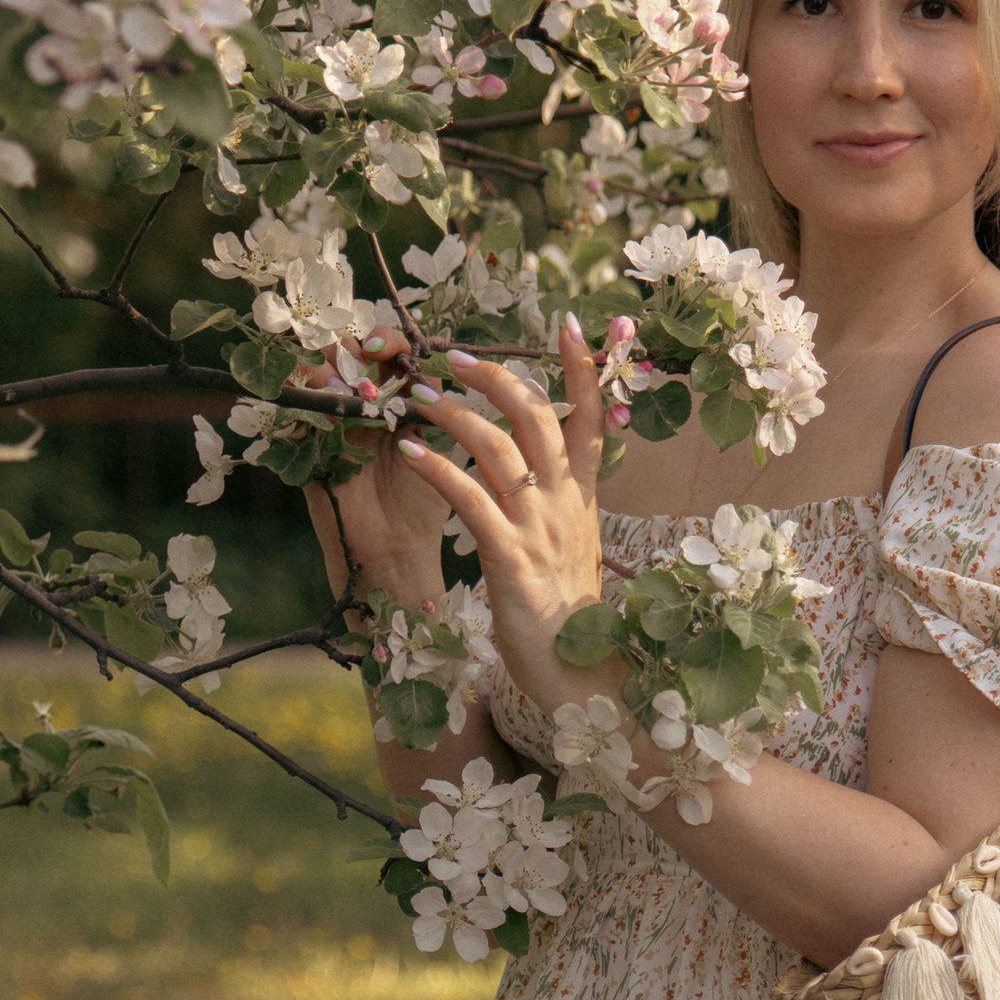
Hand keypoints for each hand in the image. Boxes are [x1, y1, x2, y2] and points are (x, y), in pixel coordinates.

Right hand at [297, 327, 449, 615]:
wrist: (396, 557)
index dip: (390, 340)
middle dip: (361, 344)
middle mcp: (361, 410)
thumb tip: (470, 369)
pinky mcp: (310, 450)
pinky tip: (329, 399)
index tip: (396, 347)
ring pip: (321, 373)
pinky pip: (299, 411)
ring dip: (335, 367)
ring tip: (353, 384)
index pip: (387, 354)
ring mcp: (333, 427)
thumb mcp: (442, 453)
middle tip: (374, 352)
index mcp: (395, 406)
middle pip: (350, 353)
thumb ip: (446, 413)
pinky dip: (310, 396)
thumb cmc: (423, 510)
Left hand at [392, 322, 606, 707]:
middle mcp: (563, 503)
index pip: (589, 417)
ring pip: (497, 446)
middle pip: (536, 415)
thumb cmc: (568, 616)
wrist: (582, 674)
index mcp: (582, 497)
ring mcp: (539, 528)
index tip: (571, 324)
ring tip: (418, 397)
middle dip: (495, 376)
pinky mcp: (509, 559)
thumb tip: (539, 473)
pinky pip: (470, 499)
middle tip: (453, 356)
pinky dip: (437, 468)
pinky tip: (409, 451)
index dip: (582, 368)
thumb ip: (558, 504)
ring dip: (453, 413)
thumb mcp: (572, 547)